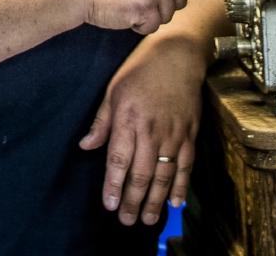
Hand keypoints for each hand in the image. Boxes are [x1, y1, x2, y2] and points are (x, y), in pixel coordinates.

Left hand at [80, 35, 207, 226]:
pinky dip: (181, 186)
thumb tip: (85, 146)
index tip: (108, 204)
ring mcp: (173, 134)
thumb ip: (101, 122)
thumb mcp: (112, 90)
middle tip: (125, 220)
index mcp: (128, 119)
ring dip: (155, 200)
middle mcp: (151, 130)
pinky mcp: (190, 134)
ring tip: (147, 219)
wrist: (178, 56)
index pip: (118, 159)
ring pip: (164, 175)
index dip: (113, 184)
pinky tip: (175, 203)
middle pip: (141, 173)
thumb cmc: (141, 70)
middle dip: (132, 200)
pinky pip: (186, 166)